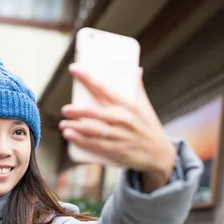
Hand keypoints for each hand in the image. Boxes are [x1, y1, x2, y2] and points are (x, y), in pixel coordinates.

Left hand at [59, 64, 175, 190]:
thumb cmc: (149, 127)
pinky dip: (80, 140)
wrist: (160, 155)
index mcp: (128, 105)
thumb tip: (136, 68)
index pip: (104, 89)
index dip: (87, 78)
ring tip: (63, 124)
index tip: (74, 69)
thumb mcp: (145, 107)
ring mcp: (120, 136)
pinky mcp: (117, 151)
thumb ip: (137, 89)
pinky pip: (95, 145)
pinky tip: (69, 135)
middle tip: (65, 110)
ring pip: (92, 129)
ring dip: (74, 126)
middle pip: (94, 112)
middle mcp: (124, 119)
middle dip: (76, 110)